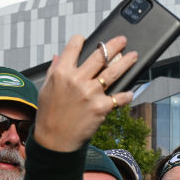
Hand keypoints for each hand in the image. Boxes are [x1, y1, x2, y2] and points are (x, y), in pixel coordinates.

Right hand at [34, 34, 137, 152]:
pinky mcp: (101, 107)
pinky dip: (126, 95)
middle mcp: (77, 80)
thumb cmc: (49, 115)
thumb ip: (54, 70)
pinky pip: (119, 97)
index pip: (73, 48)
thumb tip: (58, 56)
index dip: (80, 40)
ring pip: (114, 72)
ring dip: (126, 62)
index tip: (86, 38)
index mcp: (62, 73)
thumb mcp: (46, 89)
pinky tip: (130, 92)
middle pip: (100, 56)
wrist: (55, 140)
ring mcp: (91, 93)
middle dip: (114, 45)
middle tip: (122, 40)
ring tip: (133, 56)